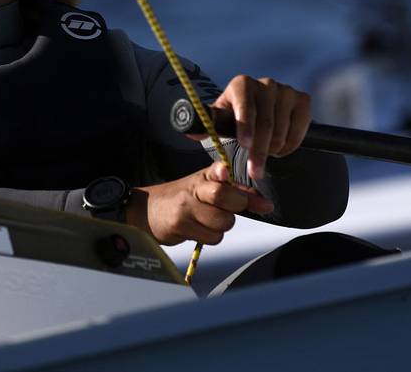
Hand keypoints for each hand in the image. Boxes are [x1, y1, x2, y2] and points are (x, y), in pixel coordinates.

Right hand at [126, 162, 272, 245]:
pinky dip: (209, 236)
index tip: (225, 175)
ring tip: (204, 220)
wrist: (144, 210)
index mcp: (202, 178)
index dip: (222, 174)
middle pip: (225, 199)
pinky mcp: (180, 226)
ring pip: (222, 224)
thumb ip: (236, 193)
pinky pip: (211, 238)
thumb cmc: (181, 198)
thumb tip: (266, 205)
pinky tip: (196, 228)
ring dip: (219, 227)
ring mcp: (185, 208)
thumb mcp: (205, 188)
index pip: (218, 173)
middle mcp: (193, 190)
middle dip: (233, 209)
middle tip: (223, 209)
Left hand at [211, 75, 311, 179]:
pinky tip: (279, 150)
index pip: (245, 106)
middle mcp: (266, 83)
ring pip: (282, 128)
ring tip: (263, 157)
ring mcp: (286, 90)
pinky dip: (290, 144)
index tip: (244, 145)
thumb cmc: (234, 116)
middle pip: (265, 122)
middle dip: (259, 150)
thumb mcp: (217, 119)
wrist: (254, 109)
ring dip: (273, 149)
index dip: (245, 126)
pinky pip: (300, 127)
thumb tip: (192, 132)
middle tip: (255, 170)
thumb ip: (204, 125)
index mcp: (241, 84)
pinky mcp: (302, 100)